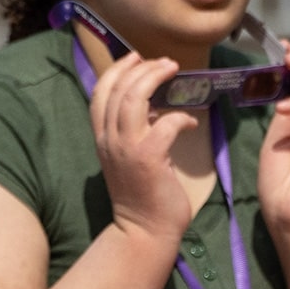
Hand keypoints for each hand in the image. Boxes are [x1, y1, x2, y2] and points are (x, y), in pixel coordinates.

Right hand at [89, 52, 199, 244]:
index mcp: (102, 138)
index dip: (117, 70)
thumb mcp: (127, 158)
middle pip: (118, 89)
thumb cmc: (142, 195)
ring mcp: (126, 148)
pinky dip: (180, 117)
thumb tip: (152, 109)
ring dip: (155, 79)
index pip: (100, 92)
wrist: (143, 230)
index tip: (135, 58)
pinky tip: (190, 122)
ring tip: (173, 71)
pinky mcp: (148, 158)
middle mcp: (109, 139)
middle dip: (142, 68)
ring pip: (134, 99)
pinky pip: (165, 123)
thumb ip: (132, 132)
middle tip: (164, 62)